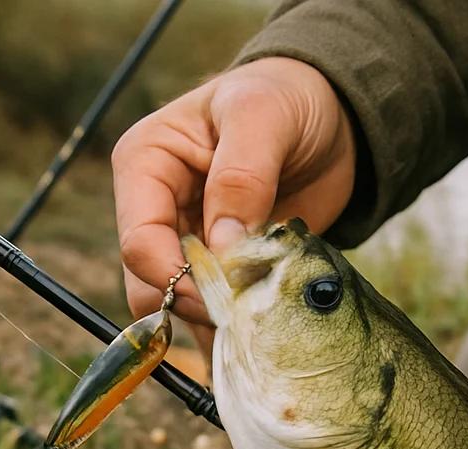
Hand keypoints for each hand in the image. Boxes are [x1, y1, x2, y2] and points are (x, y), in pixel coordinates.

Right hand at [112, 57, 356, 341]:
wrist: (327, 119)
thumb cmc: (285, 99)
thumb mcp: (263, 117)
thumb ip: (241, 177)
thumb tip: (222, 248)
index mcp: (146, 166)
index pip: (141, 243)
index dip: (177, 279)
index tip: (225, 292)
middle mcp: (157, 211)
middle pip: (151, 286)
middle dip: (195, 306)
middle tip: (246, 314)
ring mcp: (188, 246)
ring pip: (180, 309)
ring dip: (219, 323)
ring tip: (263, 321)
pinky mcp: (222, 271)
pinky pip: (217, 315)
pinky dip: (240, 328)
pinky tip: (268, 329)